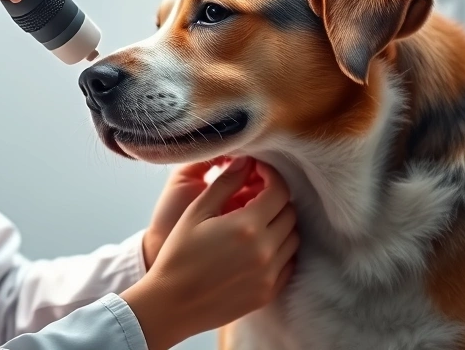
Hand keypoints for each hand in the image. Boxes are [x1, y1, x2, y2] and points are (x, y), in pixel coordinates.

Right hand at [122, 158, 298, 349]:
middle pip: (290, 213)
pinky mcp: (268, 292)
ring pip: (293, 238)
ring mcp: (269, 274)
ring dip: (280, 223)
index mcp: (247, 226)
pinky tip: (259, 246)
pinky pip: (288, 263)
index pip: (279, 191)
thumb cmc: (178, 255)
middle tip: (255, 195)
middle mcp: (265, 250)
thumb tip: (246, 161)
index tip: (259, 171)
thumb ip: (225, 183)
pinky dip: (280, 249)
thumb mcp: (196, 212)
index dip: (271, 175)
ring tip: (256, 221)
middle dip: (276, 198)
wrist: (172, 304)